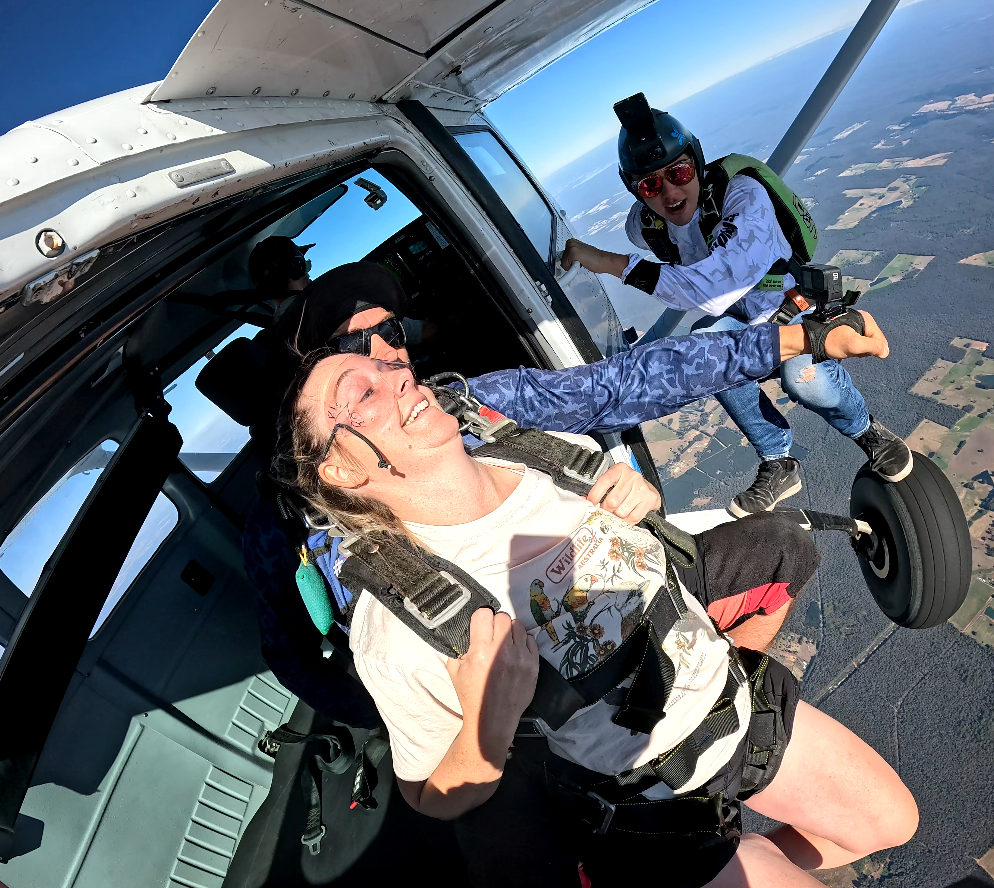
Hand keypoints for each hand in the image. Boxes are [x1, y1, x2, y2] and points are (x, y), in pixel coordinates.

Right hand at [445, 609, 537, 763]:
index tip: (480, 626)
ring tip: (505, 642)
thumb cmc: (471, 696)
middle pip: (502, 617)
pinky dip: (523, 642)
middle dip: (496, 623)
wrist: (492, 721)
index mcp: (480, 652)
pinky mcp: (534, 665)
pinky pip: (531, 640)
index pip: (483, 615)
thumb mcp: (455, 671)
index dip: (480, 618)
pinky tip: (516, 651)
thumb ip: (458, 647)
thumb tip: (466, 629)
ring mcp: (520, 658)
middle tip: (492, 634)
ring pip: (518, 626)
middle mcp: (502, 652)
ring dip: (510, 631)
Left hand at [561, 239, 628, 277]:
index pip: (562, 256)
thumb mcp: (581, 254)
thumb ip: (573, 255)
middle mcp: (570, 243)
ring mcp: (571, 247)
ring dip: (572, 266)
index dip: (569, 262)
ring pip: (563, 263)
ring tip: (583, 262)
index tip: (576, 261)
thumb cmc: (595, 258)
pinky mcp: (573, 253)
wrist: (603, 260)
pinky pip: (565, 266)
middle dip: (570, 264)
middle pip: (562, 259)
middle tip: (582, 261)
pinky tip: (581, 264)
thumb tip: (568, 261)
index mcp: (572, 242)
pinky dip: (572, 269)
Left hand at [587, 462, 661, 523]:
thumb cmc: (627, 486)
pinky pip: (633, 517)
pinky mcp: (649, 500)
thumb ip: (600, 489)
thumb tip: (584, 500)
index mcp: (620, 469)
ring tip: (617, 512)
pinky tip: (625, 516)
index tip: (591, 503)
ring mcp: (642, 488)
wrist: (648, 489)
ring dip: (616, 516)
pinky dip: (626, 521)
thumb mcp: (614, 481)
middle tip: (606, 510)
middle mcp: (632, 477)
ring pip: (621, 511)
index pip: (604, 481)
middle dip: (606, 509)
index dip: (595, 495)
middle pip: (612, 501)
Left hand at [822, 310, 889, 358]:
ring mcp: (855, 325)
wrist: (811, 339)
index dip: (871, 350)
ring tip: (847, 350)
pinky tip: (845, 349)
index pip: (880, 340)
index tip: (859, 352)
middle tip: (852, 351)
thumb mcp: (854, 345)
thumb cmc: (832, 341)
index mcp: (867, 319)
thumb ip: (873, 347)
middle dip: (864, 350)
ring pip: (865, 343)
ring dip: (858, 350)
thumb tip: (886, 352)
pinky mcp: (848, 330)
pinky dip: (853, 348)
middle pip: (873, 341)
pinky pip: (857, 342)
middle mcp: (863, 320)